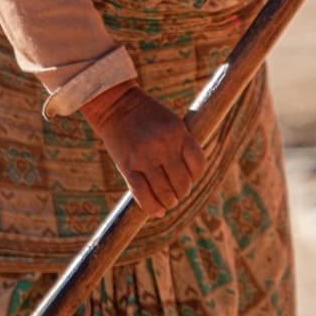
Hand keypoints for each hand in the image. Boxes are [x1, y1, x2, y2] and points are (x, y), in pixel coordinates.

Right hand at [80, 81, 205, 217]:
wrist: (116, 105)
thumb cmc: (146, 116)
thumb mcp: (171, 124)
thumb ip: (181, 147)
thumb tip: (187, 183)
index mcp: (178, 133)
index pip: (198, 165)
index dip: (195, 177)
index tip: (187, 177)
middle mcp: (164, 145)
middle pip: (182, 183)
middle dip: (180, 193)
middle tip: (175, 192)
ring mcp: (145, 157)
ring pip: (165, 194)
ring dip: (168, 202)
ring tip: (166, 201)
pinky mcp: (128, 167)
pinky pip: (143, 196)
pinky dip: (151, 208)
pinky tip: (156, 209)